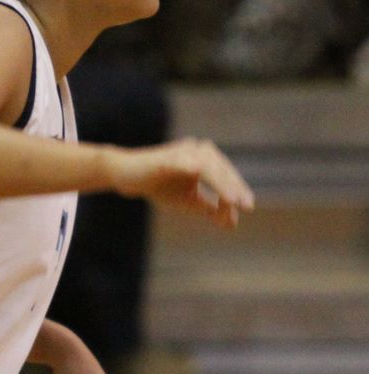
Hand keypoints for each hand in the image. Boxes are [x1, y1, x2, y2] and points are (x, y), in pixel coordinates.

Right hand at [107, 137, 254, 227]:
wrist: (126, 176)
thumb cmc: (157, 185)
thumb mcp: (188, 201)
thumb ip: (210, 208)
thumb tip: (232, 223)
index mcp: (203, 159)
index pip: (226, 173)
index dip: (238, 189)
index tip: (248, 206)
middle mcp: (196, 150)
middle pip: (222, 168)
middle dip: (235, 187)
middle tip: (247, 205)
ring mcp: (183, 152)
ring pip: (209, 165)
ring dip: (223, 183)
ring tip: (233, 200)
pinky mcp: (169, 157)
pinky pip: (188, 164)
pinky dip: (199, 172)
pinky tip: (208, 184)